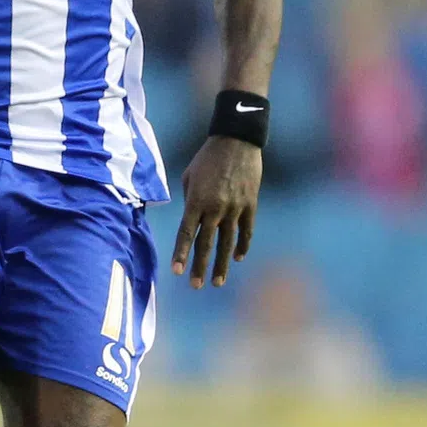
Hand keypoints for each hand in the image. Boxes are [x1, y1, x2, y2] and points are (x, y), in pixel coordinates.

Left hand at [172, 137, 261, 289]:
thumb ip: (189, 201)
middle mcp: (215, 208)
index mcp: (196, 201)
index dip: (181, 253)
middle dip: (200, 267)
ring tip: (217, 282)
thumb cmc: (206, 158)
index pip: (186, 234)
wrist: (236, 141)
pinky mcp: (250, 205)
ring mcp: (234, 208)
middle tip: (195, 286)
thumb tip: (193, 220)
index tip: (176, 271)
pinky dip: (242, 245)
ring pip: (227, 243)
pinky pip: (246, 231)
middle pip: (206, 244)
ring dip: (221, 264)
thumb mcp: (189, 177)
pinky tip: (237, 258)